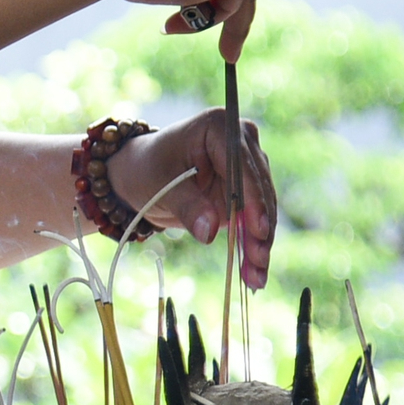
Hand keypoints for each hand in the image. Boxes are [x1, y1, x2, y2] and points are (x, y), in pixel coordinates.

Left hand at [108, 108, 276, 288]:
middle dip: (259, 231)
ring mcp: (248, 166)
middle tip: (258, 265)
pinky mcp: (247, 190)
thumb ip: (187, 207)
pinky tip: (254, 273)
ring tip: (256, 278)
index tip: (258, 231)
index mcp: (219, 126)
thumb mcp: (161, 186)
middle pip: (259, 190)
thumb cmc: (147, 169)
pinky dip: (253, 246)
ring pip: (263, 209)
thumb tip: (210, 232)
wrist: (141, 173)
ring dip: (260, 245)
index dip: (253, 200)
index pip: (242, 166)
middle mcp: (241, 142)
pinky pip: (255, 221)